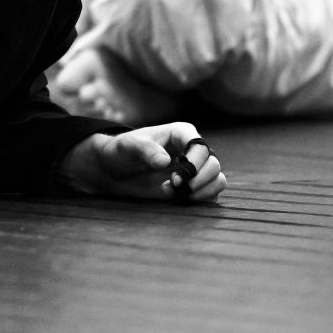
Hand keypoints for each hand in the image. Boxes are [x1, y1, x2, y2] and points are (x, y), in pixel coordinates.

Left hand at [54, 123, 225, 202]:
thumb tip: (165, 161)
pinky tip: (179, 198)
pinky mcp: (193, 186)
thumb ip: (145, 150)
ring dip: (203, 191)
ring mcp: (195, 169)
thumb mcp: (128, 146)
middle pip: (214, 164)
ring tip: (179, 194)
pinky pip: (212, 193)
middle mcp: (192, 150)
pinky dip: (201, 199)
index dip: (194, 164)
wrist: (114, 171)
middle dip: (198, 180)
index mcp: (181, 133)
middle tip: (176, 187)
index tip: (176, 177)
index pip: (201, 147)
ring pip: (217, 179)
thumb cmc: (121, 152)